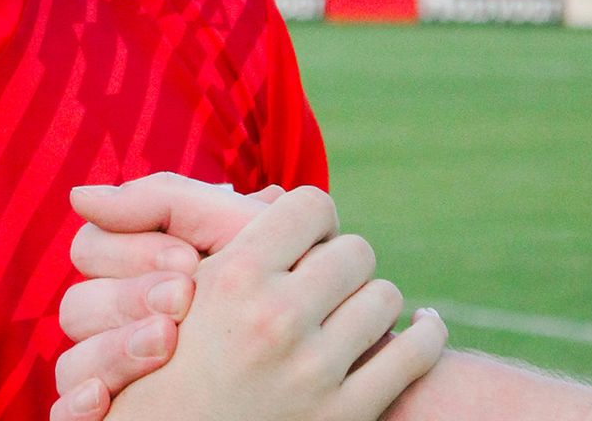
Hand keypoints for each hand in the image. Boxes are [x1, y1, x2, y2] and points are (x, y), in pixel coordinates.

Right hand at [51, 175, 282, 418]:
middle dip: (129, 297)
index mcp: (130, 276)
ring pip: (68, 363)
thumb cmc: (277, 286)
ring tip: (166, 343)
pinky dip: (78, 406)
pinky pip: (66, 414)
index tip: (190, 261)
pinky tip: (102, 402)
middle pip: (75, 305)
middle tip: (183, 298)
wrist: (304, 358)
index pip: (89, 249)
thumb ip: (175, 200)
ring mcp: (111, 379)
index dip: (132, 249)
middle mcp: (114, 328)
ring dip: (112, 351)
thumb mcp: (232, 235)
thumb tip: (83, 196)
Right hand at [108, 186, 445, 420]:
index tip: (303, 241)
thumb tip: (275, 193)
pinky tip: (419, 328)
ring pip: (386, 297)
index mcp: (234, 276)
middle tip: (326, 281)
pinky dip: (425, 335)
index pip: (312, 205)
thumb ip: (224, 236)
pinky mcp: (347, 414)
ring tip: (353, 311)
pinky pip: (416, 353)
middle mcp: (277, 318)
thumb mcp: (178, 287)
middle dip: (342, 261)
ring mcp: (315, 370)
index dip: (312, 220)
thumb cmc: (166, 360)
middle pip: (355, 250)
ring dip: (372, 300)